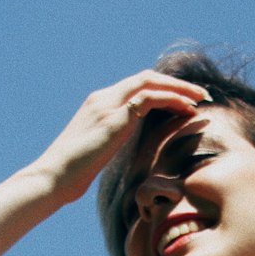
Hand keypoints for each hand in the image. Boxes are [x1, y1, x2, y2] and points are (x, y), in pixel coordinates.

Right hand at [29, 70, 210, 204]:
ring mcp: (107, 104)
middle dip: (176, 84)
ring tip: (201, 98)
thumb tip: (122, 155)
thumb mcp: (96, 153)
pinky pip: (148, 97)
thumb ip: (111, 143)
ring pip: (151, 82)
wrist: (53, 177)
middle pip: (147, 78)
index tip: (185, 101)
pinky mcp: (113, 117)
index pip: (136, 86)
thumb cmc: (71, 174)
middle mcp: (103, 98)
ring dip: (179, 88)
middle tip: (200, 94)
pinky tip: (186, 109)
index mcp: (98, 104)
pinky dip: (171, 99)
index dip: (163, 89)